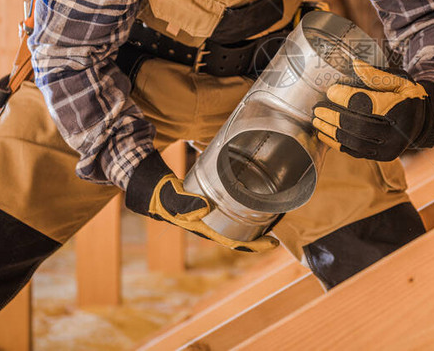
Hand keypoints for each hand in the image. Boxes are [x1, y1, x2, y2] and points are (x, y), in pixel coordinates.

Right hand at [126, 152, 278, 252]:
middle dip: (261, 235)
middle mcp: (210, 224)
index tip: (273, 244)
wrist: (151, 188)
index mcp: (204, 228)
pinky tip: (255, 199)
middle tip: (282, 226)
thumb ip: (183, 202)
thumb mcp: (169, 198)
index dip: (254, 246)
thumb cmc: (161, 195)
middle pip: (241, 235)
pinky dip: (246, 207)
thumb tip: (203, 209)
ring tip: (275, 213)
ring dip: (256, 221)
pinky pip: (233, 209)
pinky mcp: (211, 204)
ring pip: (238, 222)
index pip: (233, 242)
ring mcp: (211, 216)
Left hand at [312, 60, 433, 161]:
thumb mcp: (400, 81)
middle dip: (334, 116)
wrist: (422, 121)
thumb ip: (377, 75)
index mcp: (402, 111)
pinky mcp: (382, 158)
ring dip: (332, 131)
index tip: (331, 90)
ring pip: (354, 142)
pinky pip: (355, 152)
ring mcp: (389, 149)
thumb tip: (355, 63)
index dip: (346, 98)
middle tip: (318, 108)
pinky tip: (325, 133)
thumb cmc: (408, 97)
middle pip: (358, 126)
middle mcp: (397, 134)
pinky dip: (337, 143)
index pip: (368, 105)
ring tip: (317, 120)